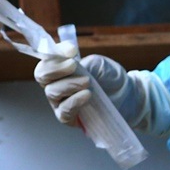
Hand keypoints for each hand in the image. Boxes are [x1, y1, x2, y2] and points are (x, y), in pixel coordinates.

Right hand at [34, 47, 169, 136]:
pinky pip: (63, 111)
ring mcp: (60, 102)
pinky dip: (74, 102)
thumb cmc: (111, 78)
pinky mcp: (69, 118)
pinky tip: (87, 95)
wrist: (128, 96)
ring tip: (88, 82)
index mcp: (60, 68)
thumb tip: (71, 64)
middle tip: (74, 65)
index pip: (46, 60)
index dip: (53, 54)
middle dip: (56, 69)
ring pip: (52, 92)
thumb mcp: (101, 64)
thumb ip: (86, 63)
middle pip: (42, 76)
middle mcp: (56, 84)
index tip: (71, 50)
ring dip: (69, 84)